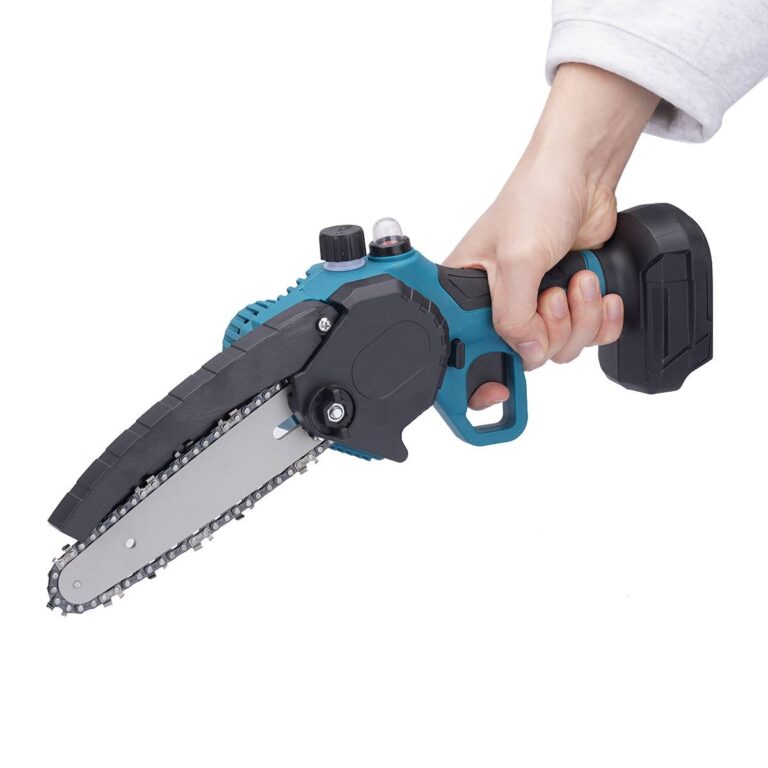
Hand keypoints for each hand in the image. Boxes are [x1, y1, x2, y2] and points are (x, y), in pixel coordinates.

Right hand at [445, 64, 658, 408]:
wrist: (583, 173)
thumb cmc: (535, 197)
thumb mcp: (515, 259)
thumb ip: (514, 316)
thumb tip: (526, 352)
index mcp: (466, 294)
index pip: (462, 351)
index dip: (474, 380)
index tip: (494, 394)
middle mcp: (499, 304)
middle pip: (523, 356)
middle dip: (549, 331)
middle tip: (551, 296)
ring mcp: (536, 304)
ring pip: (561, 349)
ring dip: (579, 317)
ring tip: (577, 278)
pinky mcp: (569, 301)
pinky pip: (589, 336)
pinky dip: (600, 318)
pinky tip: (597, 289)